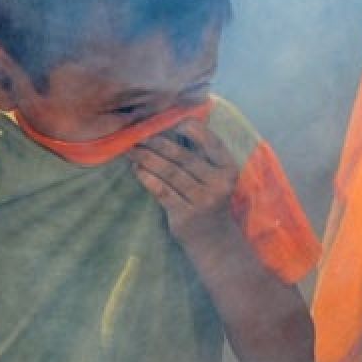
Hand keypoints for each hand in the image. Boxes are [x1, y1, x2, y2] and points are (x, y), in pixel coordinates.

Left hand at [129, 119, 238, 247]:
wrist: (214, 241)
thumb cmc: (210, 200)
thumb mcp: (216, 178)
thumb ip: (203, 155)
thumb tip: (175, 124)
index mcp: (229, 170)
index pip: (212, 142)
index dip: (192, 129)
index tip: (170, 120)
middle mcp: (218, 184)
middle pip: (184, 157)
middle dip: (159, 143)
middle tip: (139, 133)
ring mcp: (202, 201)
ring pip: (170, 173)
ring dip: (148, 158)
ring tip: (132, 149)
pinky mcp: (184, 215)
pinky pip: (162, 191)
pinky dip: (147, 178)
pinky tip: (136, 169)